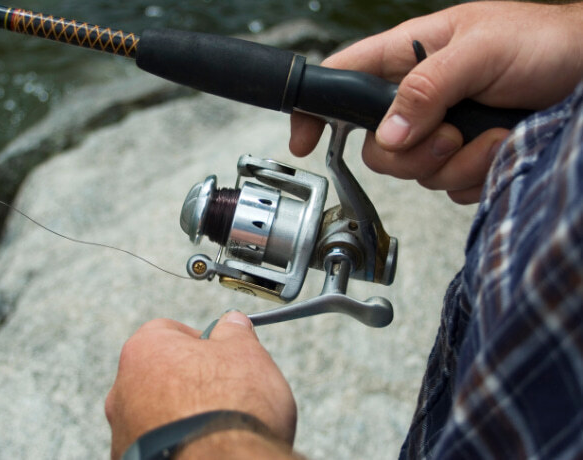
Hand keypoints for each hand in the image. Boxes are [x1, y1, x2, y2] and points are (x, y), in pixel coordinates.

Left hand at [105, 311, 296, 459]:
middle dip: (187, 378)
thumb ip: (234, 332)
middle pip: (158, 371)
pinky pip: (157, 441)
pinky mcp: (130, 459)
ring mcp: (123, 429)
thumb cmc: (230, 406)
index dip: (199, 340)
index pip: (167, 330)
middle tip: (222, 389)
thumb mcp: (246, 353)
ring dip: (179, 412)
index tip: (221, 352)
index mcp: (144, 349)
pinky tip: (202, 444)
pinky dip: (176, 441)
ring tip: (215, 424)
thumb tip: (231, 322)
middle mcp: (123, 388)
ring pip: (154, 409)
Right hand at [290, 1, 582, 203]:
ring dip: (455, 164)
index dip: (315, 109)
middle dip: (412, 153)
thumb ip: (426, 89)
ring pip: (414, 171)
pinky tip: (500, 148)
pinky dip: (475, 175)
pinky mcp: (464, 155)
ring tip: (491, 135)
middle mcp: (417, 97)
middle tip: (448, 135)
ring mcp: (439, 129)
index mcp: (409, 57)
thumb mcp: (480, 51)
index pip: (342, 80)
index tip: (302, 140)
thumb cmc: (545, 42)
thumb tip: (388, 133)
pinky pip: (448, 184)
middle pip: (377, 146)